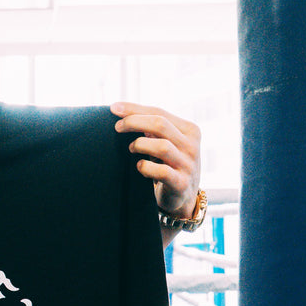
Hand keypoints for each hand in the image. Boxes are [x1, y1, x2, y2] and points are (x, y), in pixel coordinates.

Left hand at [111, 102, 201, 219]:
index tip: (114, 108)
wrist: (181, 197)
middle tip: (117, 127)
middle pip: (160, 125)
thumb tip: (121, 110)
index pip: (160, 112)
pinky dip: (145, 167)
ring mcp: (188, 165)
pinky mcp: (181, 184)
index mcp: (189, 130)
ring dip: (140, 144)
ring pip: (162, 146)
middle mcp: (192, 145)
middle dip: (134, 122)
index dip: (135, 109)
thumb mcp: (164, 142)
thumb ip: (151, 127)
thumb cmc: (167, 164)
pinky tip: (139, 166)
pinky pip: (162, 172)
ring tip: (130, 148)